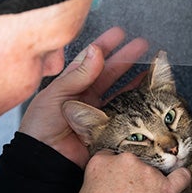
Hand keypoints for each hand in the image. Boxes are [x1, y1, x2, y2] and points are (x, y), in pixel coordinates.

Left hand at [18, 27, 147, 167]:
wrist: (44, 160)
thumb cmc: (40, 128)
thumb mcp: (56, 95)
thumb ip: (78, 75)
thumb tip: (96, 50)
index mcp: (71, 86)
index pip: (90, 60)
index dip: (105, 45)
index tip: (119, 33)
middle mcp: (86, 97)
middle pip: (110, 73)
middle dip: (126, 57)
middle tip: (142, 44)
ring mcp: (98, 113)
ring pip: (120, 91)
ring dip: (135, 77)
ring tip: (151, 65)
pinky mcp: (108, 129)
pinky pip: (126, 113)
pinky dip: (137, 102)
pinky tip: (147, 92)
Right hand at [69, 151, 191, 192]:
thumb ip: (88, 192)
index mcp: (101, 164)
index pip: (107, 158)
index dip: (110, 173)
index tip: (112, 183)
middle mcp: (126, 162)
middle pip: (130, 163)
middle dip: (129, 177)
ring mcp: (148, 173)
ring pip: (152, 172)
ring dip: (150, 185)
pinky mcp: (166, 188)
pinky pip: (181, 177)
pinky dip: (181, 179)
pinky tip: (179, 183)